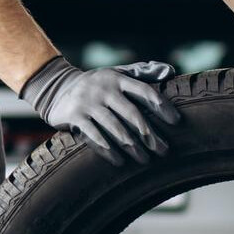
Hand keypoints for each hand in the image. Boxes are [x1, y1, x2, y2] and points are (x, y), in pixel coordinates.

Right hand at [20, 55, 181, 165]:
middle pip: (131, 114)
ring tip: (145, 160)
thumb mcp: (116, 73)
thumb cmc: (96, 84)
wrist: (56, 89)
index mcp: (117, 78)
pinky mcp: (74, 117)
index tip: (177, 122)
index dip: (162, 106)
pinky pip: (94, 137)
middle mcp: (103, 89)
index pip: (144, 91)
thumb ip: (142, 71)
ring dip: (132, 146)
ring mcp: (88, 103)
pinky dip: (108, 150)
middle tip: (163, 151)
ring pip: (114, 128)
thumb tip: (170, 71)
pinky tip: (120, 161)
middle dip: (149, 134)